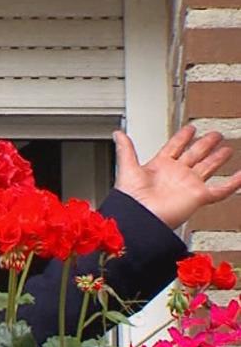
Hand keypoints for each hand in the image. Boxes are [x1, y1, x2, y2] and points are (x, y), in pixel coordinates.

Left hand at [113, 125, 240, 229]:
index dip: (182, 137)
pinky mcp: (198, 196)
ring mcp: (188, 185)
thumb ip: (125, 149)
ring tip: (227, 148)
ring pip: (208, 168)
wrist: (139, 218)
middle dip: (205, 144)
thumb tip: (118, 133)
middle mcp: (176, 174)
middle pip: (195, 155)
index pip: (174, 147)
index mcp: (159, 167)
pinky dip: (233, 183)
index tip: (190, 128)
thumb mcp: (127, 168)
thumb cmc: (131, 199)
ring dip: (217, 158)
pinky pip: (221, 190)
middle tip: (215, 135)